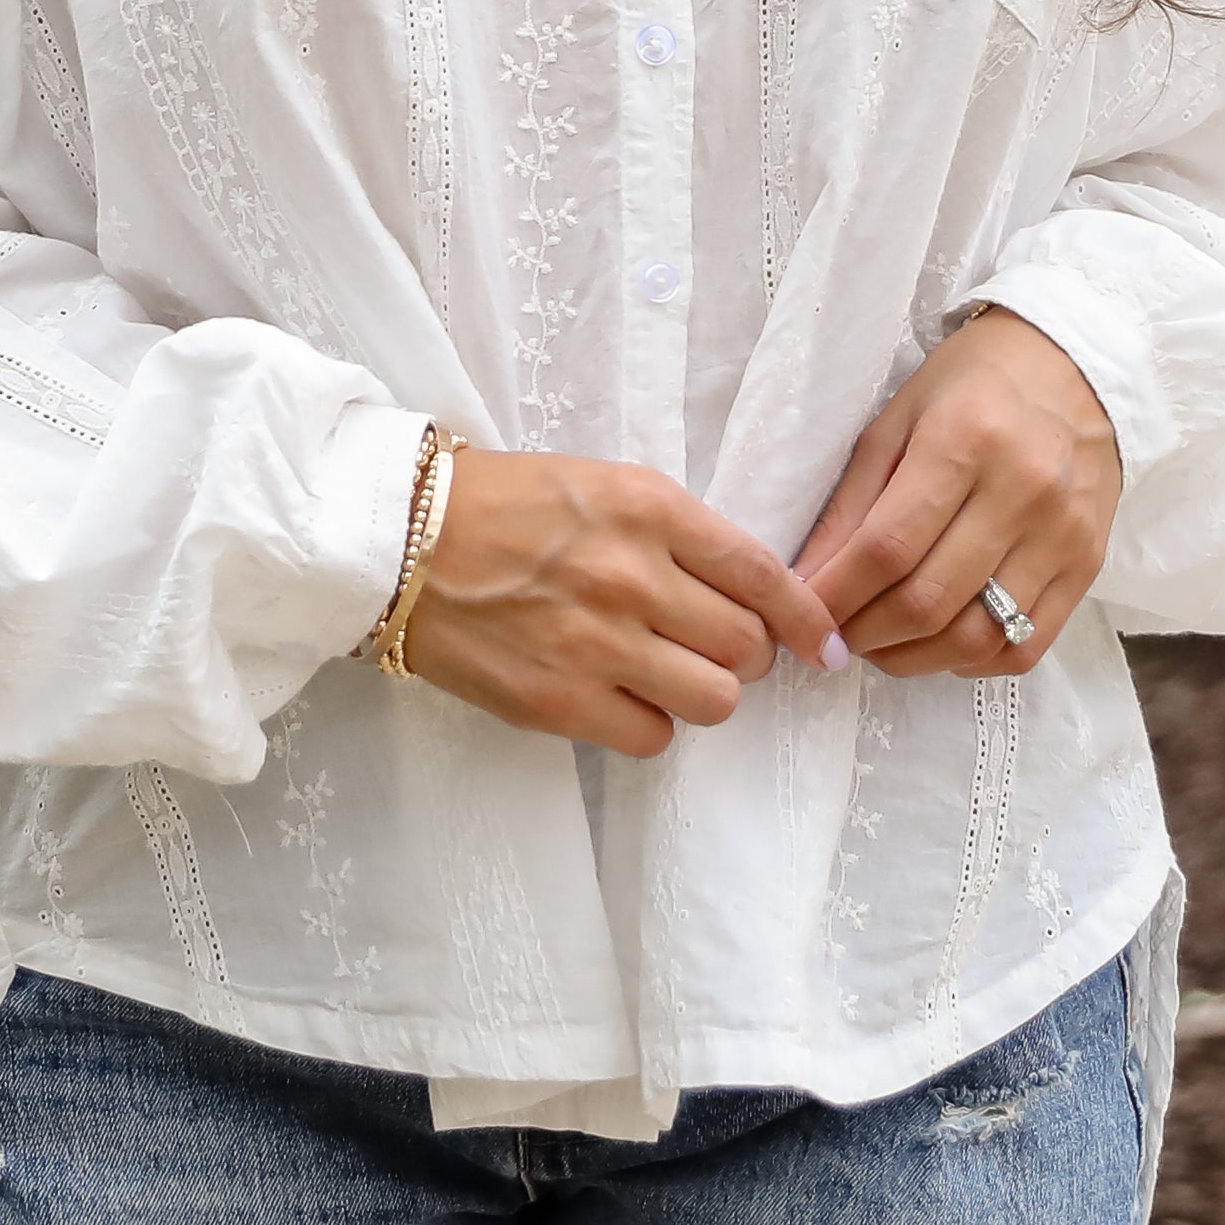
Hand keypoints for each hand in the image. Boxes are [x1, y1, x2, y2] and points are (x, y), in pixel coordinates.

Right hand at [405, 450, 837, 757]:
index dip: (805, 618)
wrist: (402, 540)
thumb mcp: (603, 487)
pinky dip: (648, 723)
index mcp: (649, 510)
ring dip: (702, 692)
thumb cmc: (505, 505)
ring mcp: (596, 644)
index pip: (762, 575)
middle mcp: (633, 576)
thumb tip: (751, 593)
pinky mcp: (558, 701)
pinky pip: (653, 737)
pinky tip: (619, 696)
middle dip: (743, 653)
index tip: (823, 643)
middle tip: (709, 645)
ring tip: (666, 674)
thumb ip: (676, 534)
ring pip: (714, 700)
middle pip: (747, 647)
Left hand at [792, 308, 1118, 677]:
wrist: (1074, 367)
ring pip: (975, 637)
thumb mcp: (895, 420)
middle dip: (864, 634)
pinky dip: (970, 661)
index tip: (801, 614)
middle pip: (927, 601)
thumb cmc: (971, 385)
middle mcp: (1022, 492)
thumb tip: (806, 581)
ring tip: (879, 643)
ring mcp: (1062, 535)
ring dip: (912, 658)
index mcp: (965, 440)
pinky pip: (1024, 646)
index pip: (887, 548)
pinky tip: (939, 641)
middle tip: (835, 633)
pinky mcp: (1087, 566)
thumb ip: (850, 503)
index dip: (835, 595)